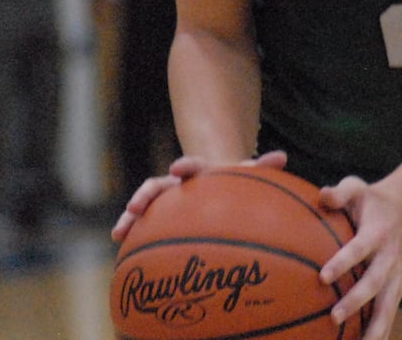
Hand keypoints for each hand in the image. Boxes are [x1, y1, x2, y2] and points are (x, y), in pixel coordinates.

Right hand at [110, 151, 287, 242]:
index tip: (177, 169)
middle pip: (157, 186)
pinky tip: (119, 245)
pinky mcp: (159, 217)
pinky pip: (143, 225)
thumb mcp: (246, 176)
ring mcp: (165, 201)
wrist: (217, 188)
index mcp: (199, 172)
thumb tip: (282, 157)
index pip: (191, 167)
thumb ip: (261, 168)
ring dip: (131, 217)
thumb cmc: (234, 185)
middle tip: (135, 207)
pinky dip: (131, 231)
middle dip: (145, 196)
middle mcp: (177, 184)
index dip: (185, 166)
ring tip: (119, 232)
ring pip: (144, 207)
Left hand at [318, 177, 401, 339]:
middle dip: (356, 301)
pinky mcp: (397, 287)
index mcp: (377, 232)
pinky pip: (389, 312)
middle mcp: (389, 257)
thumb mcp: (356, 187)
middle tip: (334, 316)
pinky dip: (380, 332)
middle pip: (375, 282)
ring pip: (388, 305)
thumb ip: (340, 192)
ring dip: (375, 327)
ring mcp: (396, 274)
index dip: (343, 262)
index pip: (358, 249)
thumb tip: (322, 195)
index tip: (323, 276)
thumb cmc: (369, 199)